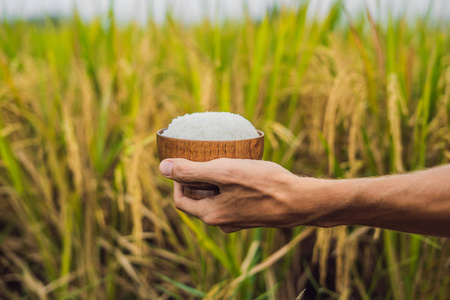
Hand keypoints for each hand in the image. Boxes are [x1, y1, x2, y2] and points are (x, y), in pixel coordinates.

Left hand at [159, 158, 331, 232]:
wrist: (300, 201)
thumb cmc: (263, 185)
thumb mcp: (224, 172)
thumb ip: (192, 171)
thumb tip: (162, 168)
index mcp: (211, 215)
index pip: (181, 200)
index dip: (177, 181)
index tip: (184, 163)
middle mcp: (222, 222)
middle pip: (198, 200)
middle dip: (197, 179)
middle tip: (205, 158)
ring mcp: (237, 221)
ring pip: (216, 199)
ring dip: (215, 181)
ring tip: (224, 161)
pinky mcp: (250, 216)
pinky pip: (232, 200)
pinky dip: (230, 186)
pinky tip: (243, 172)